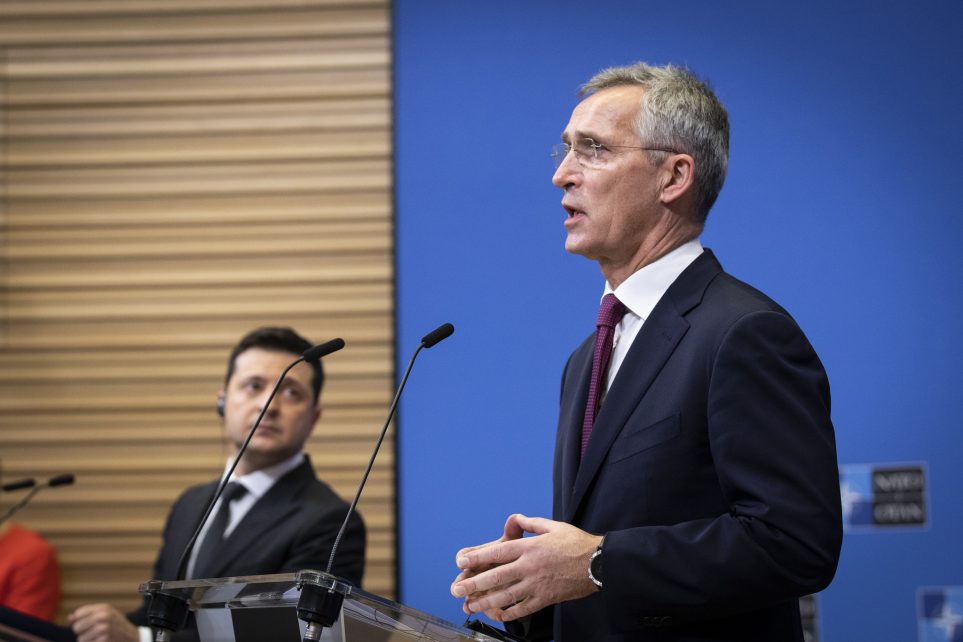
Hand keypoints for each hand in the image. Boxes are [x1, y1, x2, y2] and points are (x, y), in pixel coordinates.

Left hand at [69, 604, 139, 641]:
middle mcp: (103, 617)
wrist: (132, 637)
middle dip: (81, 632)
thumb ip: (88, 614)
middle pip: (77, 627)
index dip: (78, 621)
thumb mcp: (106, 614)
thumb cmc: (116, 625)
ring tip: (97, 638)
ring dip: (86, 641)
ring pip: (80, 639)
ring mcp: (104, 629)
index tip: (86, 624)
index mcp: (103, 608)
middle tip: (92, 632)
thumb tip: (70, 618)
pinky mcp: (104, 640)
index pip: (78, 614)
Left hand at [449, 514, 600, 621]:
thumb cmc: (577, 543)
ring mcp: (537, 584)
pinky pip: (524, 607)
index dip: (478, 557)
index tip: (461, 561)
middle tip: (456, 589)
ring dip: (486, 601)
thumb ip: (532, 524)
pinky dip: (510, 612)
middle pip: (496, 576)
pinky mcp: (546, 598)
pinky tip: (498, 614)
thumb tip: (516, 519)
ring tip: (470, 605)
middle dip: (474, 583)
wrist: (599, 563)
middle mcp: (530, 566)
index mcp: (530, 547)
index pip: (498, 552)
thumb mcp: (553, 526)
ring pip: (506, 595)